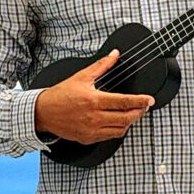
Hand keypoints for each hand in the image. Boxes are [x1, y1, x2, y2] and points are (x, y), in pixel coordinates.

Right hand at [34, 50, 153, 144]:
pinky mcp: (88, 138)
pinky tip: (119, 122)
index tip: (150, 100)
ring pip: (120, 129)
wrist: (43, 112)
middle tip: (145, 106)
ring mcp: (91, 130)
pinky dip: (118, 129)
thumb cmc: (60, 95)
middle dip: (139, 112)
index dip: (140, 101)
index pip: (124, 101)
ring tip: (133, 113)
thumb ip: (101, 65)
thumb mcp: (82, 77)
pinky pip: (109, 137)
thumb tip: (114, 54)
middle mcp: (94, 117)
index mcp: (94, 100)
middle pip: (126, 117)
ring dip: (130, 122)